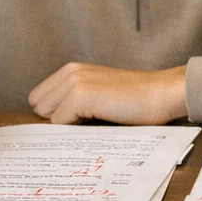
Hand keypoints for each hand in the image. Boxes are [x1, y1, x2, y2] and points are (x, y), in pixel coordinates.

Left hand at [28, 63, 187, 125]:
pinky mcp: (81, 95)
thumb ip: (73, 101)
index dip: (55, 114)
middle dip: (57, 119)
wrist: (162, 94)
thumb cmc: (136, 100)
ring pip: (47, 116)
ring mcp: (75, 82)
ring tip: (94, 121)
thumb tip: (50, 124)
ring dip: (67, 124)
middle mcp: (71, 72)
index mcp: (72, 70)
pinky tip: (99, 123)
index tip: (76, 121)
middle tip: (87, 122)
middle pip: (39, 108)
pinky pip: (59, 124)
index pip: (39, 99)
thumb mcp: (99, 94)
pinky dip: (75, 130)